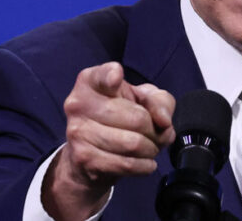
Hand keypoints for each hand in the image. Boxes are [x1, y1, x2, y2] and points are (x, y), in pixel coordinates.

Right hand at [42, 62, 175, 219]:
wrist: (90, 156)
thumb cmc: (119, 117)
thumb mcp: (144, 100)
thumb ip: (160, 102)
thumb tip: (163, 121)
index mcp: (90, 81)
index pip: (102, 75)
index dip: (112, 76)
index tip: (117, 79)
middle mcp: (78, 103)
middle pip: (137, 118)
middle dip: (155, 131)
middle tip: (157, 134)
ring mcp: (78, 132)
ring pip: (133, 144)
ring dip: (151, 150)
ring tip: (151, 148)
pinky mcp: (83, 158)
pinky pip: (126, 164)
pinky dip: (144, 166)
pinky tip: (146, 162)